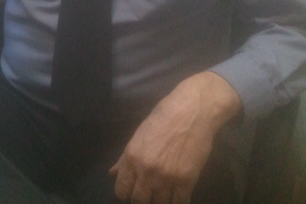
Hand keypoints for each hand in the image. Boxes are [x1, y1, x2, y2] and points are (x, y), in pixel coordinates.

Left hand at [109, 71, 241, 203]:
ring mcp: (167, 178)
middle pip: (139, 201)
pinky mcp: (187, 181)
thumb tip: (112, 173)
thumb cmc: (164, 116)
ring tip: (165, 188)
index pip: (122, 191)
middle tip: (150, 189)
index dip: (126, 192)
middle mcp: (146, 170)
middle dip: (143, 197)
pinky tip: (179, 192)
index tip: (134, 189)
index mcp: (132, 157)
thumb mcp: (140, 134)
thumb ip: (125, 158)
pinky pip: (179, 203)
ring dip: (161, 198)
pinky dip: (178, 200)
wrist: (193, 110)